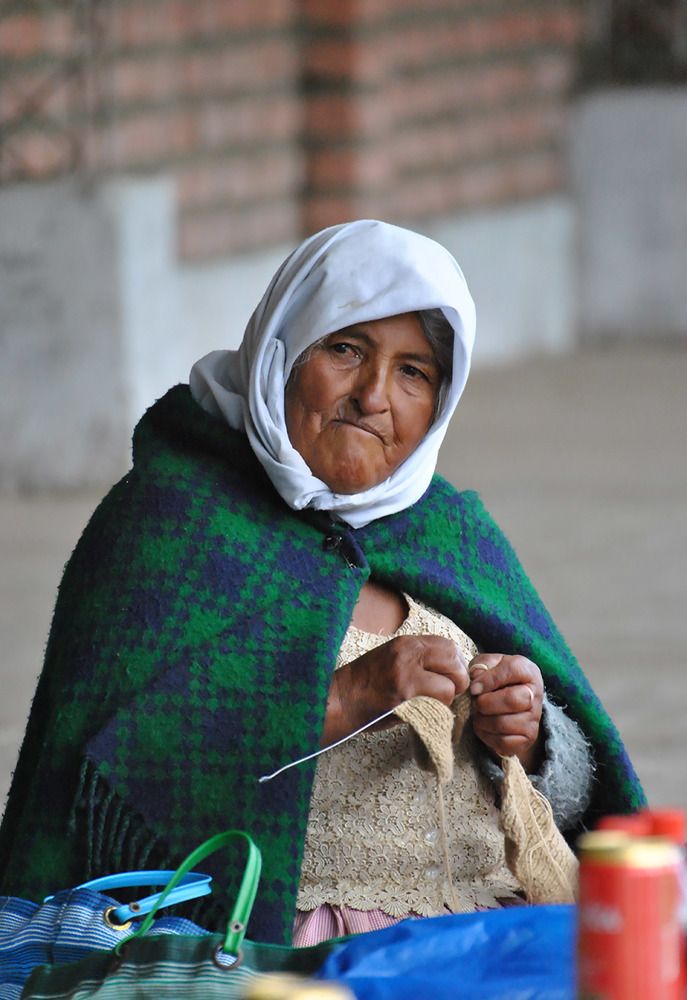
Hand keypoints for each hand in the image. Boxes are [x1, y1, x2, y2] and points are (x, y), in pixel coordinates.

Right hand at [321, 635, 469, 745]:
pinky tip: (423, 711)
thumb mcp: (392, 658)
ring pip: (451, 685)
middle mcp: (408, 652)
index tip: (449, 677)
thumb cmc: (365, 683)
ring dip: (447, 698)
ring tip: (431, 703)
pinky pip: (439, 701)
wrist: (340, 700)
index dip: (455, 664)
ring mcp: (407, 673)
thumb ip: (420, 659)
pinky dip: (437, 709)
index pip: (449, 645)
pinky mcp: (406, 695)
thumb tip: (451, 670)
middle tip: (447, 692)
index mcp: (406, 643)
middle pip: (455, 660)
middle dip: (458, 680)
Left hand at [468, 653, 543, 771]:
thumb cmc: (496, 680)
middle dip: (485, 703)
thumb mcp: (488, 665)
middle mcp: (535, 694)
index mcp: (527, 671)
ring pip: (504, 723)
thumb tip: (476, 677)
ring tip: (478, 714)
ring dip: (482, 720)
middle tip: (475, 703)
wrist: (510, 703)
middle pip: (511, 700)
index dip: (489, 679)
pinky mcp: (528, 738)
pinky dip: (487, 736)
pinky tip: (484, 727)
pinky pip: (503, 742)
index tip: (473, 688)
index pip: (512, 670)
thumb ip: (481, 665)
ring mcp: (534, 718)